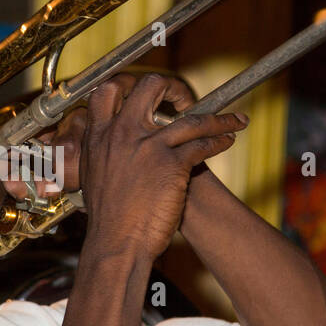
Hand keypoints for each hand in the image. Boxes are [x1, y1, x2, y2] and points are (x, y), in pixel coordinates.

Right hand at [78, 73, 246, 260]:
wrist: (115, 242)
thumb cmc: (107, 217)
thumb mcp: (91, 176)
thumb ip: (102, 153)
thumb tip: (113, 145)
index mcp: (98, 136)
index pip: (108, 91)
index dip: (129, 84)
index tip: (145, 92)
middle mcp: (122, 134)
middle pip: (150, 85)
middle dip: (173, 85)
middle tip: (184, 97)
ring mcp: (148, 146)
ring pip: (192, 118)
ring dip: (218, 118)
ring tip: (234, 120)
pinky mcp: (171, 164)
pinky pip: (202, 144)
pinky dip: (220, 140)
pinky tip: (228, 141)